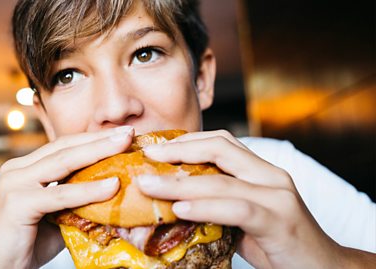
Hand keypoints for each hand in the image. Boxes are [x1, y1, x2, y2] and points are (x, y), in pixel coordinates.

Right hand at [0, 126, 133, 268]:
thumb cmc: (30, 242)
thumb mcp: (59, 214)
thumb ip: (79, 201)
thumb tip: (116, 192)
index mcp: (26, 168)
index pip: (64, 146)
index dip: (93, 138)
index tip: (121, 134)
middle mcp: (17, 169)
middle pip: (65, 147)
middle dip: (99, 138)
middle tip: (129, 132)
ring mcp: (15, 183)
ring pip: (63, 162)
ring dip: (98, 151)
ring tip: (125, 144)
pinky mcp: (17, 202)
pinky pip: (60, 194)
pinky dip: (88, 190)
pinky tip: (112, 185)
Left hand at [136, 130, 343, 268]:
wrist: (322, 267)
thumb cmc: (277, 241)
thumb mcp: (244, 216)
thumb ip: (218, 204)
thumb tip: (175, 203)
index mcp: (261, 170)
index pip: (221, 142)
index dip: (187, 141)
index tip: (156, 148)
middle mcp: (271, 176)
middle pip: (220, 149)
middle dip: (179, 151)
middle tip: (147, 157)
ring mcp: (277, 196)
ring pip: (221, 181)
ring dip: (180, 182)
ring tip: (149, 185)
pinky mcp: (279, 220)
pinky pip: (237, 208)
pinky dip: (206, 207)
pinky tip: (181, 209)